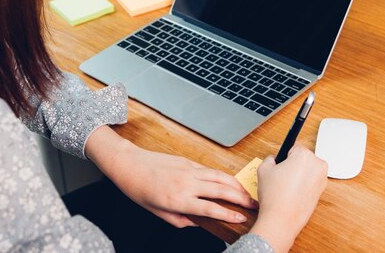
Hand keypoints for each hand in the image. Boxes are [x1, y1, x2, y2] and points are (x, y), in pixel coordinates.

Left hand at [85, 126, 257, 227]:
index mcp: (178, 200)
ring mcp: (188, 170)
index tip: (241, 219)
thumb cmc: (140, 189)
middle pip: (221, 190)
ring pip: (219, 176)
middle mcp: (186, 183)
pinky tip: (230, 182)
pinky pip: (210, 169)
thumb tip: (197, 223)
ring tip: (248, 194)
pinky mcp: (188, 161)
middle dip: (241, 198)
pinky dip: (223, 176)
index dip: (228, 214)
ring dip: (236, 185)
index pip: (210, 209)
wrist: (129, 164)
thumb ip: (180, 220)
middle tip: (254, 206)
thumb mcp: (158, 212)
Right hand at [250, 143, 327, 252]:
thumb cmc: (275, 196)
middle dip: (292, 164)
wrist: (282, 219)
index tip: (280, 161)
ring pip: (307, 169)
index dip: (283, 155)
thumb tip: (275, 159)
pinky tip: (292, 191)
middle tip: (280, 175)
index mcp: (305, 156)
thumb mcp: (263, 169)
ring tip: (285, 185)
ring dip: (298, 173)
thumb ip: (270, 158)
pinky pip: (310, 180)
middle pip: (302, 157)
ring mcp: (322, 179)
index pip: (293, 146)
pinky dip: (302, 183)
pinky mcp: (322, 191)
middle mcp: (318, 165)